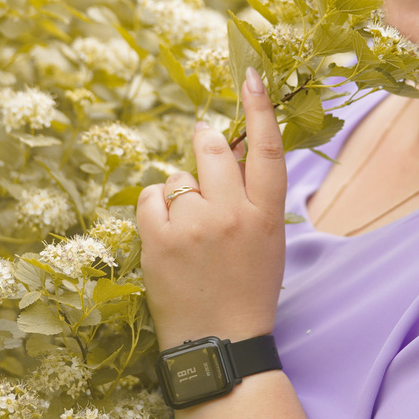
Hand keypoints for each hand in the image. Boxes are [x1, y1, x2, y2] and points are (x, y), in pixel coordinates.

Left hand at [135, 67, 287, 348]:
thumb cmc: (245, 291)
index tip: (249, 75)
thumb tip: (230, 150)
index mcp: (268, 216)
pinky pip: (151, 197)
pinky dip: (156, 209)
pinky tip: (167, 235)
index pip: (268, 149)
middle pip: (214, 149)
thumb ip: (253, 197)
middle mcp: (233, 213)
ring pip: (180, 177)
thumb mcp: (266, 242)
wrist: (218, 343)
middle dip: (205, 141)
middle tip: (203, 142)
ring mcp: (194, 225)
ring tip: (189, 229)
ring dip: (181, 193)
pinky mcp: (160, 239)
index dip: (259, 108)